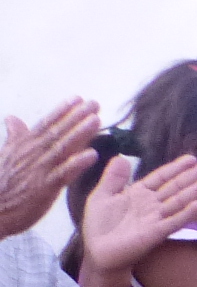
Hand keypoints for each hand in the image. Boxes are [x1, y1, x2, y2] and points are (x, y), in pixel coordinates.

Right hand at [0, 99, 101, 240]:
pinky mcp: (44, 188)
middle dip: (76, 117)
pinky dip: (77, 163)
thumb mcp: (6, 156)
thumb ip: (15, 137)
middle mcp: (32, 155)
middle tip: (94, 103)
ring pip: (62, 148)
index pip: (45, 124)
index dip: (61, 111)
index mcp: (24, 146)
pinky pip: (63, 174)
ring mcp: (39, 170)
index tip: (77, 98)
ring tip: (96, 121)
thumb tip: (12, 118)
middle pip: (57, 132)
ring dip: (80, 134)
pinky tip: (92, 155)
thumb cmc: (1, 184)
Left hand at [78, 153, 196, 273]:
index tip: (193, 158)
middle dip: (196, 174)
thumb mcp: (101, 197)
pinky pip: (173, 222)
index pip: (162, 177)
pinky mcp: (155, 233)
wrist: (98, 253)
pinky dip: (186, 213)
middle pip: (178, 186)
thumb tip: (120, 157)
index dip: (177, 167)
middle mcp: (152, 204)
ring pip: (180, 200)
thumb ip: (112, 179)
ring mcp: (156, 218)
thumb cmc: (99, 226)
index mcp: (140, 193)